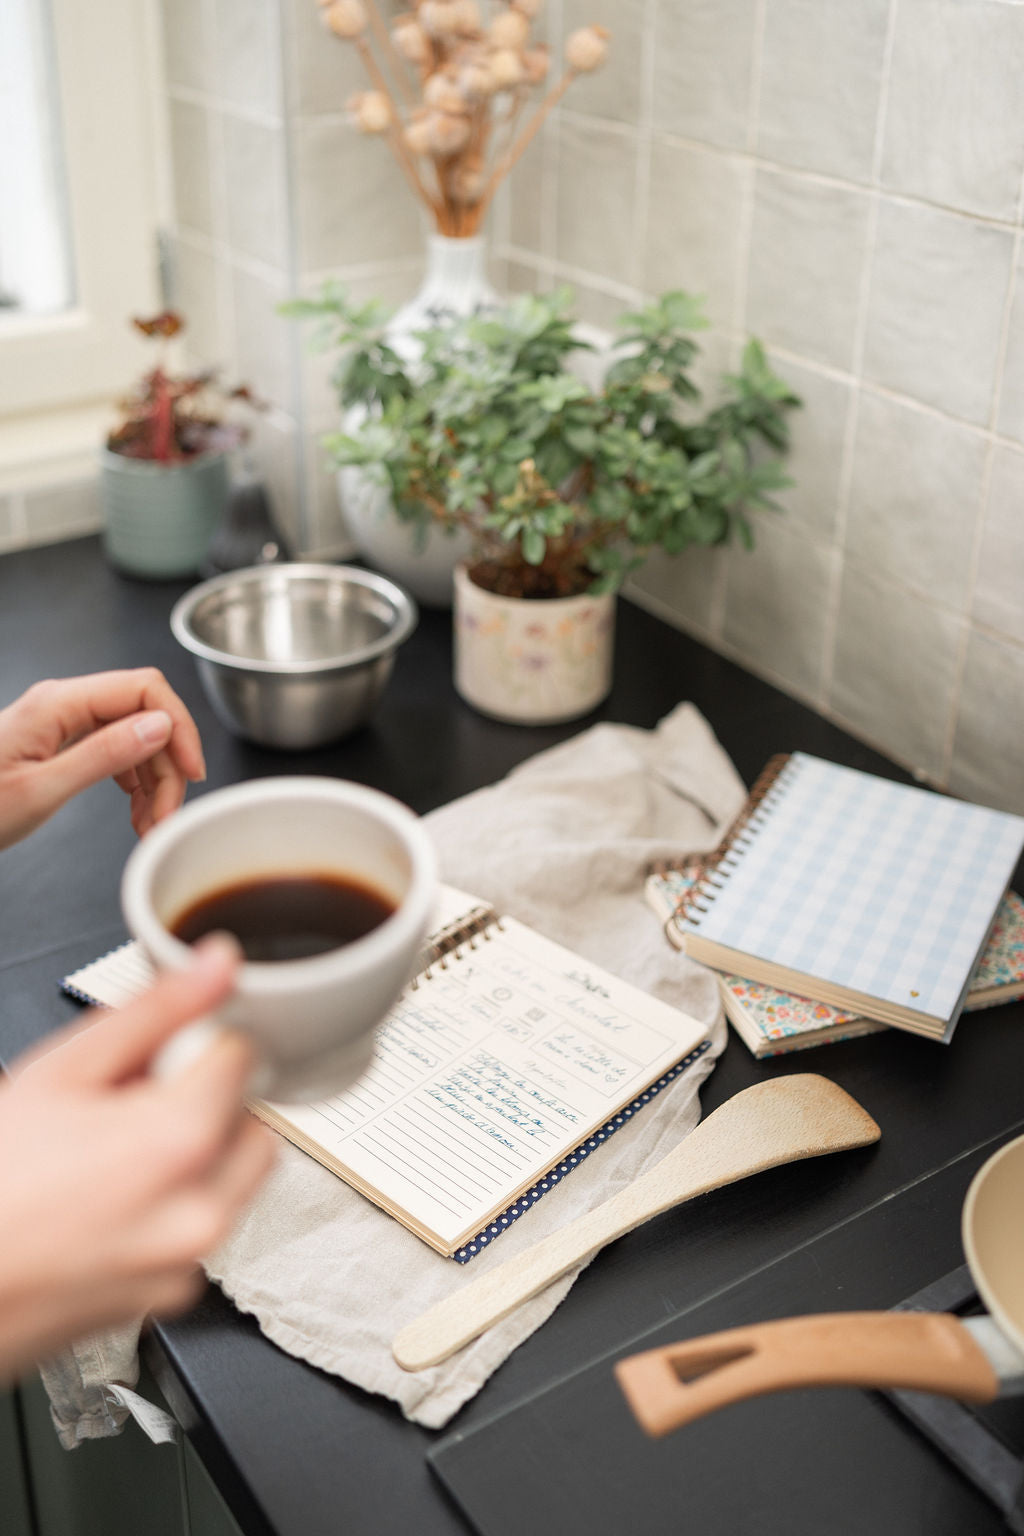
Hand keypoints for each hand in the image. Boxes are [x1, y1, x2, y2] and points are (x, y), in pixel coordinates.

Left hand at [0, 669, 205, 849]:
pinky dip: (135, 784)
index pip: (145, 689)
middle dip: (167, 765)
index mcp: (59, 704)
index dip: (178, 726)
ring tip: (152, 824)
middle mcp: (64, 705)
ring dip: (154, 780)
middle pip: (145, 716)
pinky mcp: (62, 743)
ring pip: (135, 737)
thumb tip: (161, 726)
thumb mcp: (42, 790)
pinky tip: (136, 812)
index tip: (192, 770)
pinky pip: (115, 751)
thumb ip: (105, 755)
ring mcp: (63, 722)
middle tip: (167, 815)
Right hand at [0, 935, 274, 1381]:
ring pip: (235, 1181)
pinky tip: (108, 1200)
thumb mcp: (60, 1070)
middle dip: (209, 1102)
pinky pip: (200, 1232)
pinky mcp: (168, 1298)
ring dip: (197, 1156)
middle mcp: (197, 1213)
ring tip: (112, 1154)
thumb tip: (215, 964)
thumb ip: (155, 1011)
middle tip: (136, 1102)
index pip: (243, 1057)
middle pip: (253, 1122)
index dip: (197, 1045)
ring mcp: (184, 1265)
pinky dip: (173, 1208)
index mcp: (178, 1144)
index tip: (160, 1054)